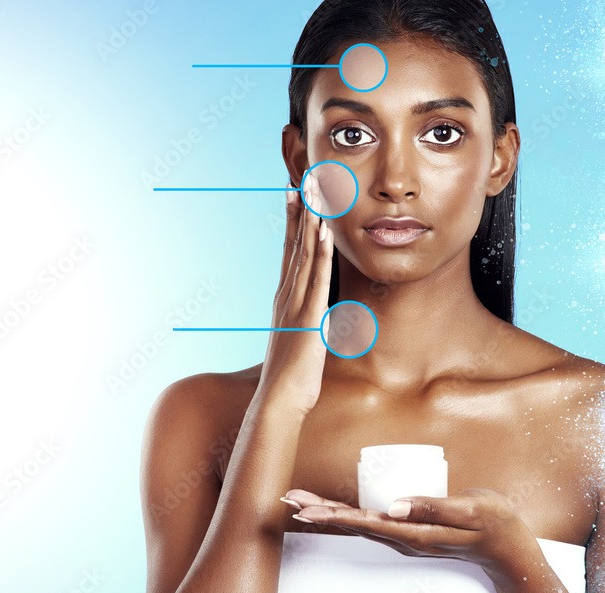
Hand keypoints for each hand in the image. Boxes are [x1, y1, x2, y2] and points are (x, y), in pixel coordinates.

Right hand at [255, 173, 333, 415]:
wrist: (279, 402)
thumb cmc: (291, 378)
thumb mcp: (302, 342)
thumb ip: (309, 323)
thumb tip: (321, 315)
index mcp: (286, 300)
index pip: (291, 252)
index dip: (294, 222)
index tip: (296, 194)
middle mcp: (287, 296)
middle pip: (295, 245)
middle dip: (300, 210)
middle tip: (303, 178)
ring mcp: (295, 305)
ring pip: (304, 254)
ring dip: (311, 221)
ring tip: (314, 191)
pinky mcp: (308, 317)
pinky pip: (315, 279)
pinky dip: (319, 252)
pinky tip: (324, 230)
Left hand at [281, 487, 540, 577]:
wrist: (509, 548)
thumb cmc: (494, 524)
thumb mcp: (469, 511)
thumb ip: (434, 507)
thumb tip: (394, 506)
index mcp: (412, 533)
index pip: (362, 522)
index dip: (331, 514)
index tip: (304, 508)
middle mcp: (402, 537)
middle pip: (351, 524)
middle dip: (317, 512)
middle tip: (286, 500)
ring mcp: (404, 535)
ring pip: (357, 523)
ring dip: (327, 513)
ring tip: (297, 503)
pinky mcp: (409, 529)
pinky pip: (370, 520)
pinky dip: (347, 513)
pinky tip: (333, 508)